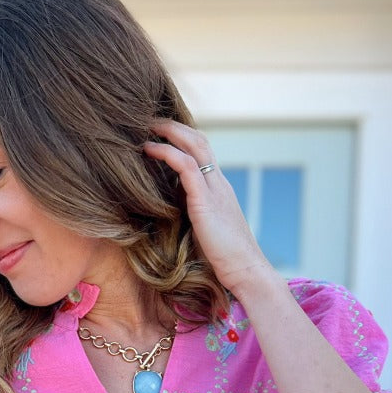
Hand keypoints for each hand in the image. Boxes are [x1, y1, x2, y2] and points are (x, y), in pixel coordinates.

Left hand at [144, 119, 274, 298]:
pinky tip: (150, 149)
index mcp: (218, 189)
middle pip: (200, 140)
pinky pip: (187, 166)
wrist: (245, 271)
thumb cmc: (223, 260)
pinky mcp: (206, 201)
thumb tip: (168, 216)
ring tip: (147, 127)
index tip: (159, 134)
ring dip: (169, 132)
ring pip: (195, 146)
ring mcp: (215, 189)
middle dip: (174, 126)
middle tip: (149, 120)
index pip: (203, 152)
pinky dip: (168, 153)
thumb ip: (191, 216)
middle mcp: (219, 183)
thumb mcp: (204, 231)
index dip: (182, 138)